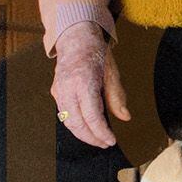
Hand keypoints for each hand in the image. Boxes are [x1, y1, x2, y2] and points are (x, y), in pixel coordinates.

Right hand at [50, 26, 128, 147]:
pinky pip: (65, 114)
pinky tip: (87, 127)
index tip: (111, 141)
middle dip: (91, 138)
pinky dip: (76, 124)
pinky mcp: (56, 92)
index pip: (91, 116)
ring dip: (83, 134)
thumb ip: (117, 96)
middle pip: (77, 124)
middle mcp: (67, 88)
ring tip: (98, 138)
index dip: (101, 132)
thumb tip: (124, 117)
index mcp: (83, 81)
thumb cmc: (95, 52)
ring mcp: (59, 90)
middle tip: (105, 143)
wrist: (75, 38)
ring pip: (68, 122)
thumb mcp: (112, 72)